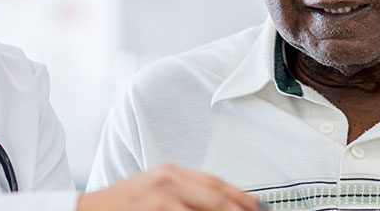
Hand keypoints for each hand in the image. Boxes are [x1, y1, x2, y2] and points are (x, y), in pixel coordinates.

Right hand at [77, 163, 263, 210]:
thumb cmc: (119, 207)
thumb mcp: (153, 191)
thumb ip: (184, 194)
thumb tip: (221, 204)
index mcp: (170, 172)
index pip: (217, 184)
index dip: (243, 198)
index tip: (260, 209)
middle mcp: (167, 181)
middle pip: (218, 198)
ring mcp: (161, 198)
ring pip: (208, 209)